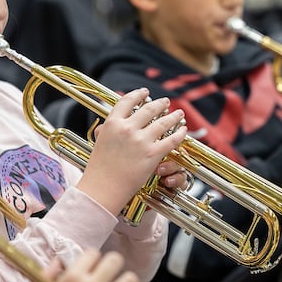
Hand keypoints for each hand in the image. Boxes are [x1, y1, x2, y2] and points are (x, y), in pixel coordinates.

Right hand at [78, 88, 186, 213]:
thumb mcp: (98, 144)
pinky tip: (184, 130)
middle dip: (160, 103)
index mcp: (112, 123)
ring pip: (163, 122)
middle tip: (166, 101)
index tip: (144, 92)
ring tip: (179, 112)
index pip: (126, 101)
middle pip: (149, 109)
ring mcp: (141, 141)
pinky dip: (180, 134)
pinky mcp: (152, 154)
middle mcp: (127, 128)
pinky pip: (171, 140)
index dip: (138, 94)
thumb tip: (105, 126)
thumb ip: (105, 132)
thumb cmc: (99, 170)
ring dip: (174, 116)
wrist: (103, 188)